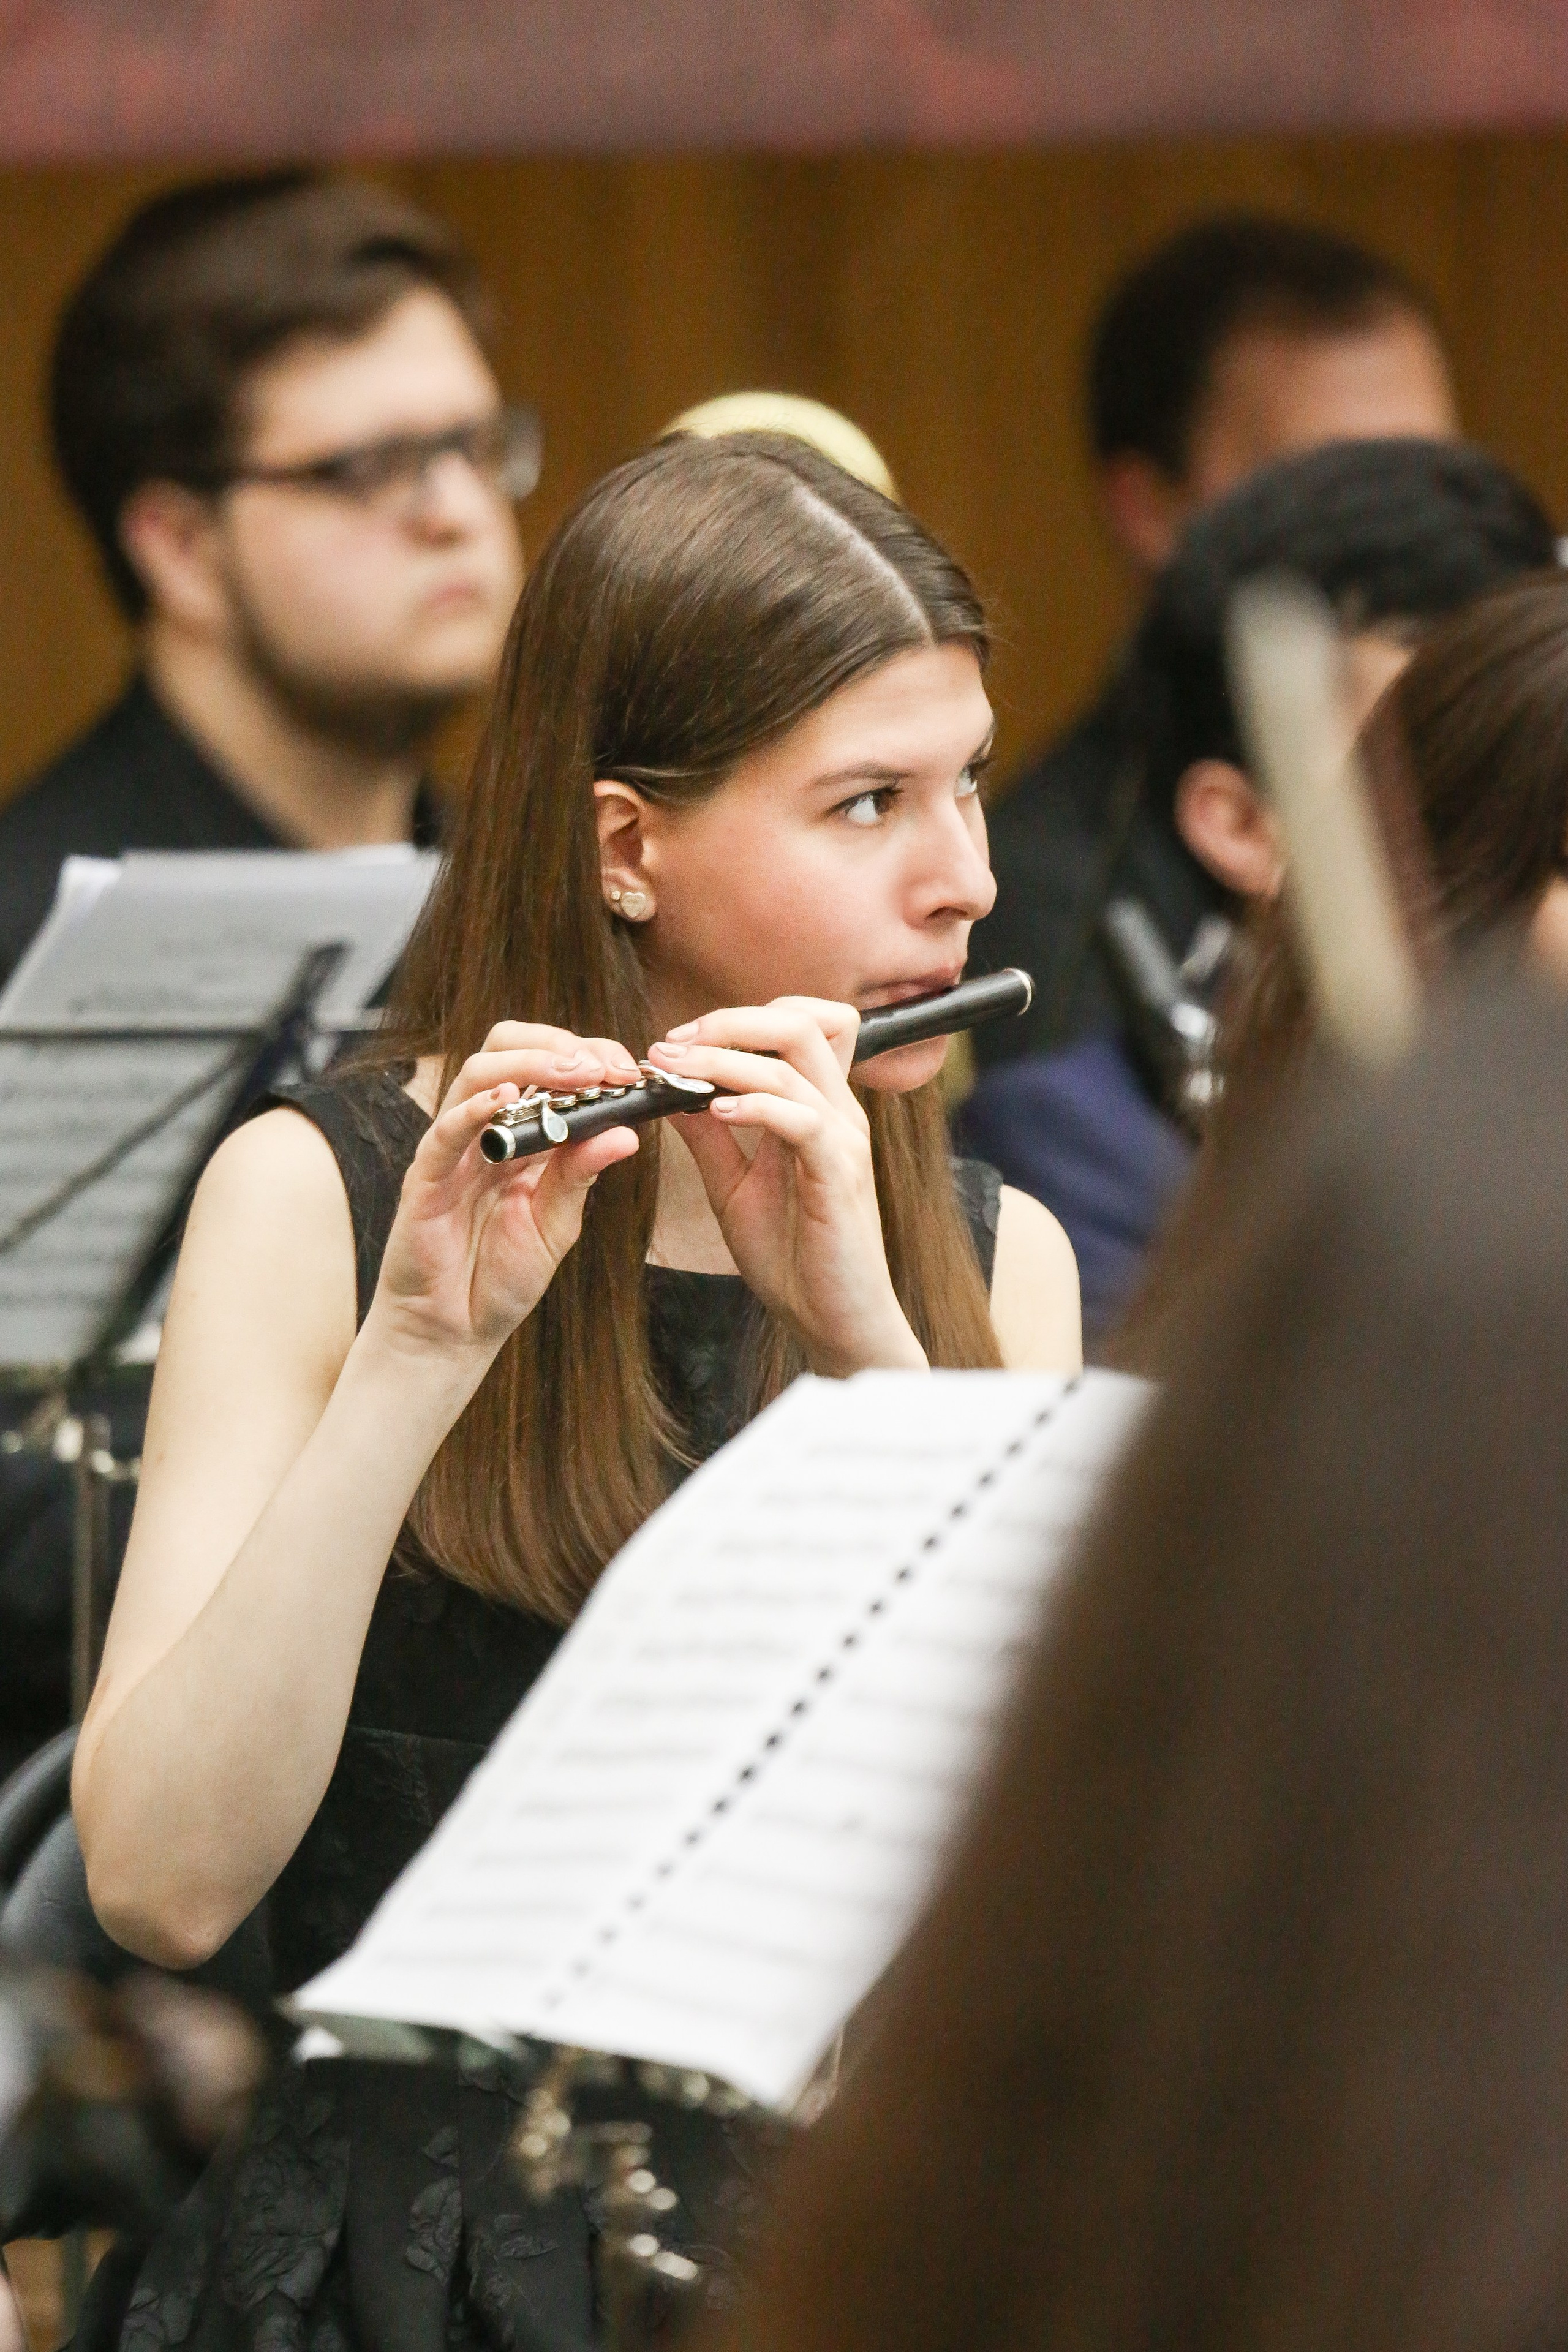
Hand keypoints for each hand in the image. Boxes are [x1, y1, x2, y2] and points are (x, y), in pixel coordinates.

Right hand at [367, 1024, 642, 1365]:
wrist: (455, 1329)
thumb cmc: (502, 1275)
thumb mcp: (556, 1223)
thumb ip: (582, 1176)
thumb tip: (629, 1134)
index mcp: (523, 1134)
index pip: (547, 1065)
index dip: (587, 1056)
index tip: (627, 1070)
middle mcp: (486, 1129)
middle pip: (507, 1049)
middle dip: (558, 1046)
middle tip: (602, 1067)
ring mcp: (453, 1149)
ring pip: (477, 1074)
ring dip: (528, 1065)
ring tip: (571, 1075)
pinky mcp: (425, 1178)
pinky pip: (444, 1131)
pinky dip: (473, 1109)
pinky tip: (505, 1102)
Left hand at [647, 998, 925, 1377]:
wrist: (834, 1321)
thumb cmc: (793, 1257)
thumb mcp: (734, 1188)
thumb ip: (710, 1139)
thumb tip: (672, 1094)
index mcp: (817, 1109)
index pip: (800, 1024)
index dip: (740, 1019)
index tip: (679, 1042)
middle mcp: (838, 1113)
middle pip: (801, 1022)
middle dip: (729, 1021)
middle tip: (673, 1043)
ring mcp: (843, 1140)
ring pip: (794, 1061)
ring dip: (724, 1058)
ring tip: (674, 1070)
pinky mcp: (839, 1174)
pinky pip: (801, 1119)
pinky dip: (755, 1105)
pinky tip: (716, 1111)